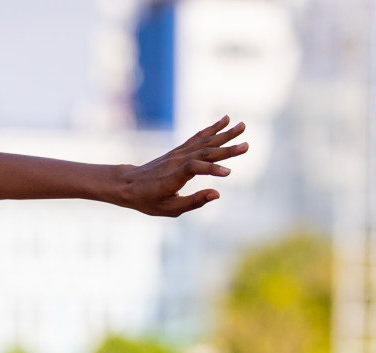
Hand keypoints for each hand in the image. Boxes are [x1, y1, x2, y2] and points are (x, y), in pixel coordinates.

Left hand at [118, 116, 247, 217]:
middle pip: (204, 152)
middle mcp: (176, 162)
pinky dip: (212, 128)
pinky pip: (198, 137)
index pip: (195, 168)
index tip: (228, 173)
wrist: (128, 185)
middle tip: (247, 145)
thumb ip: (193, 202)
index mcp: (173, 177)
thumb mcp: (168, 208)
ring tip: (242, 126)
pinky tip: (225, 120)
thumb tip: (216, 194)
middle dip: (226, 149)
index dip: (211, 169)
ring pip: (204, 142)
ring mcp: (178, 154)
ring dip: (224, 134)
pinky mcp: (179, 150)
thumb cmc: (148, 200)